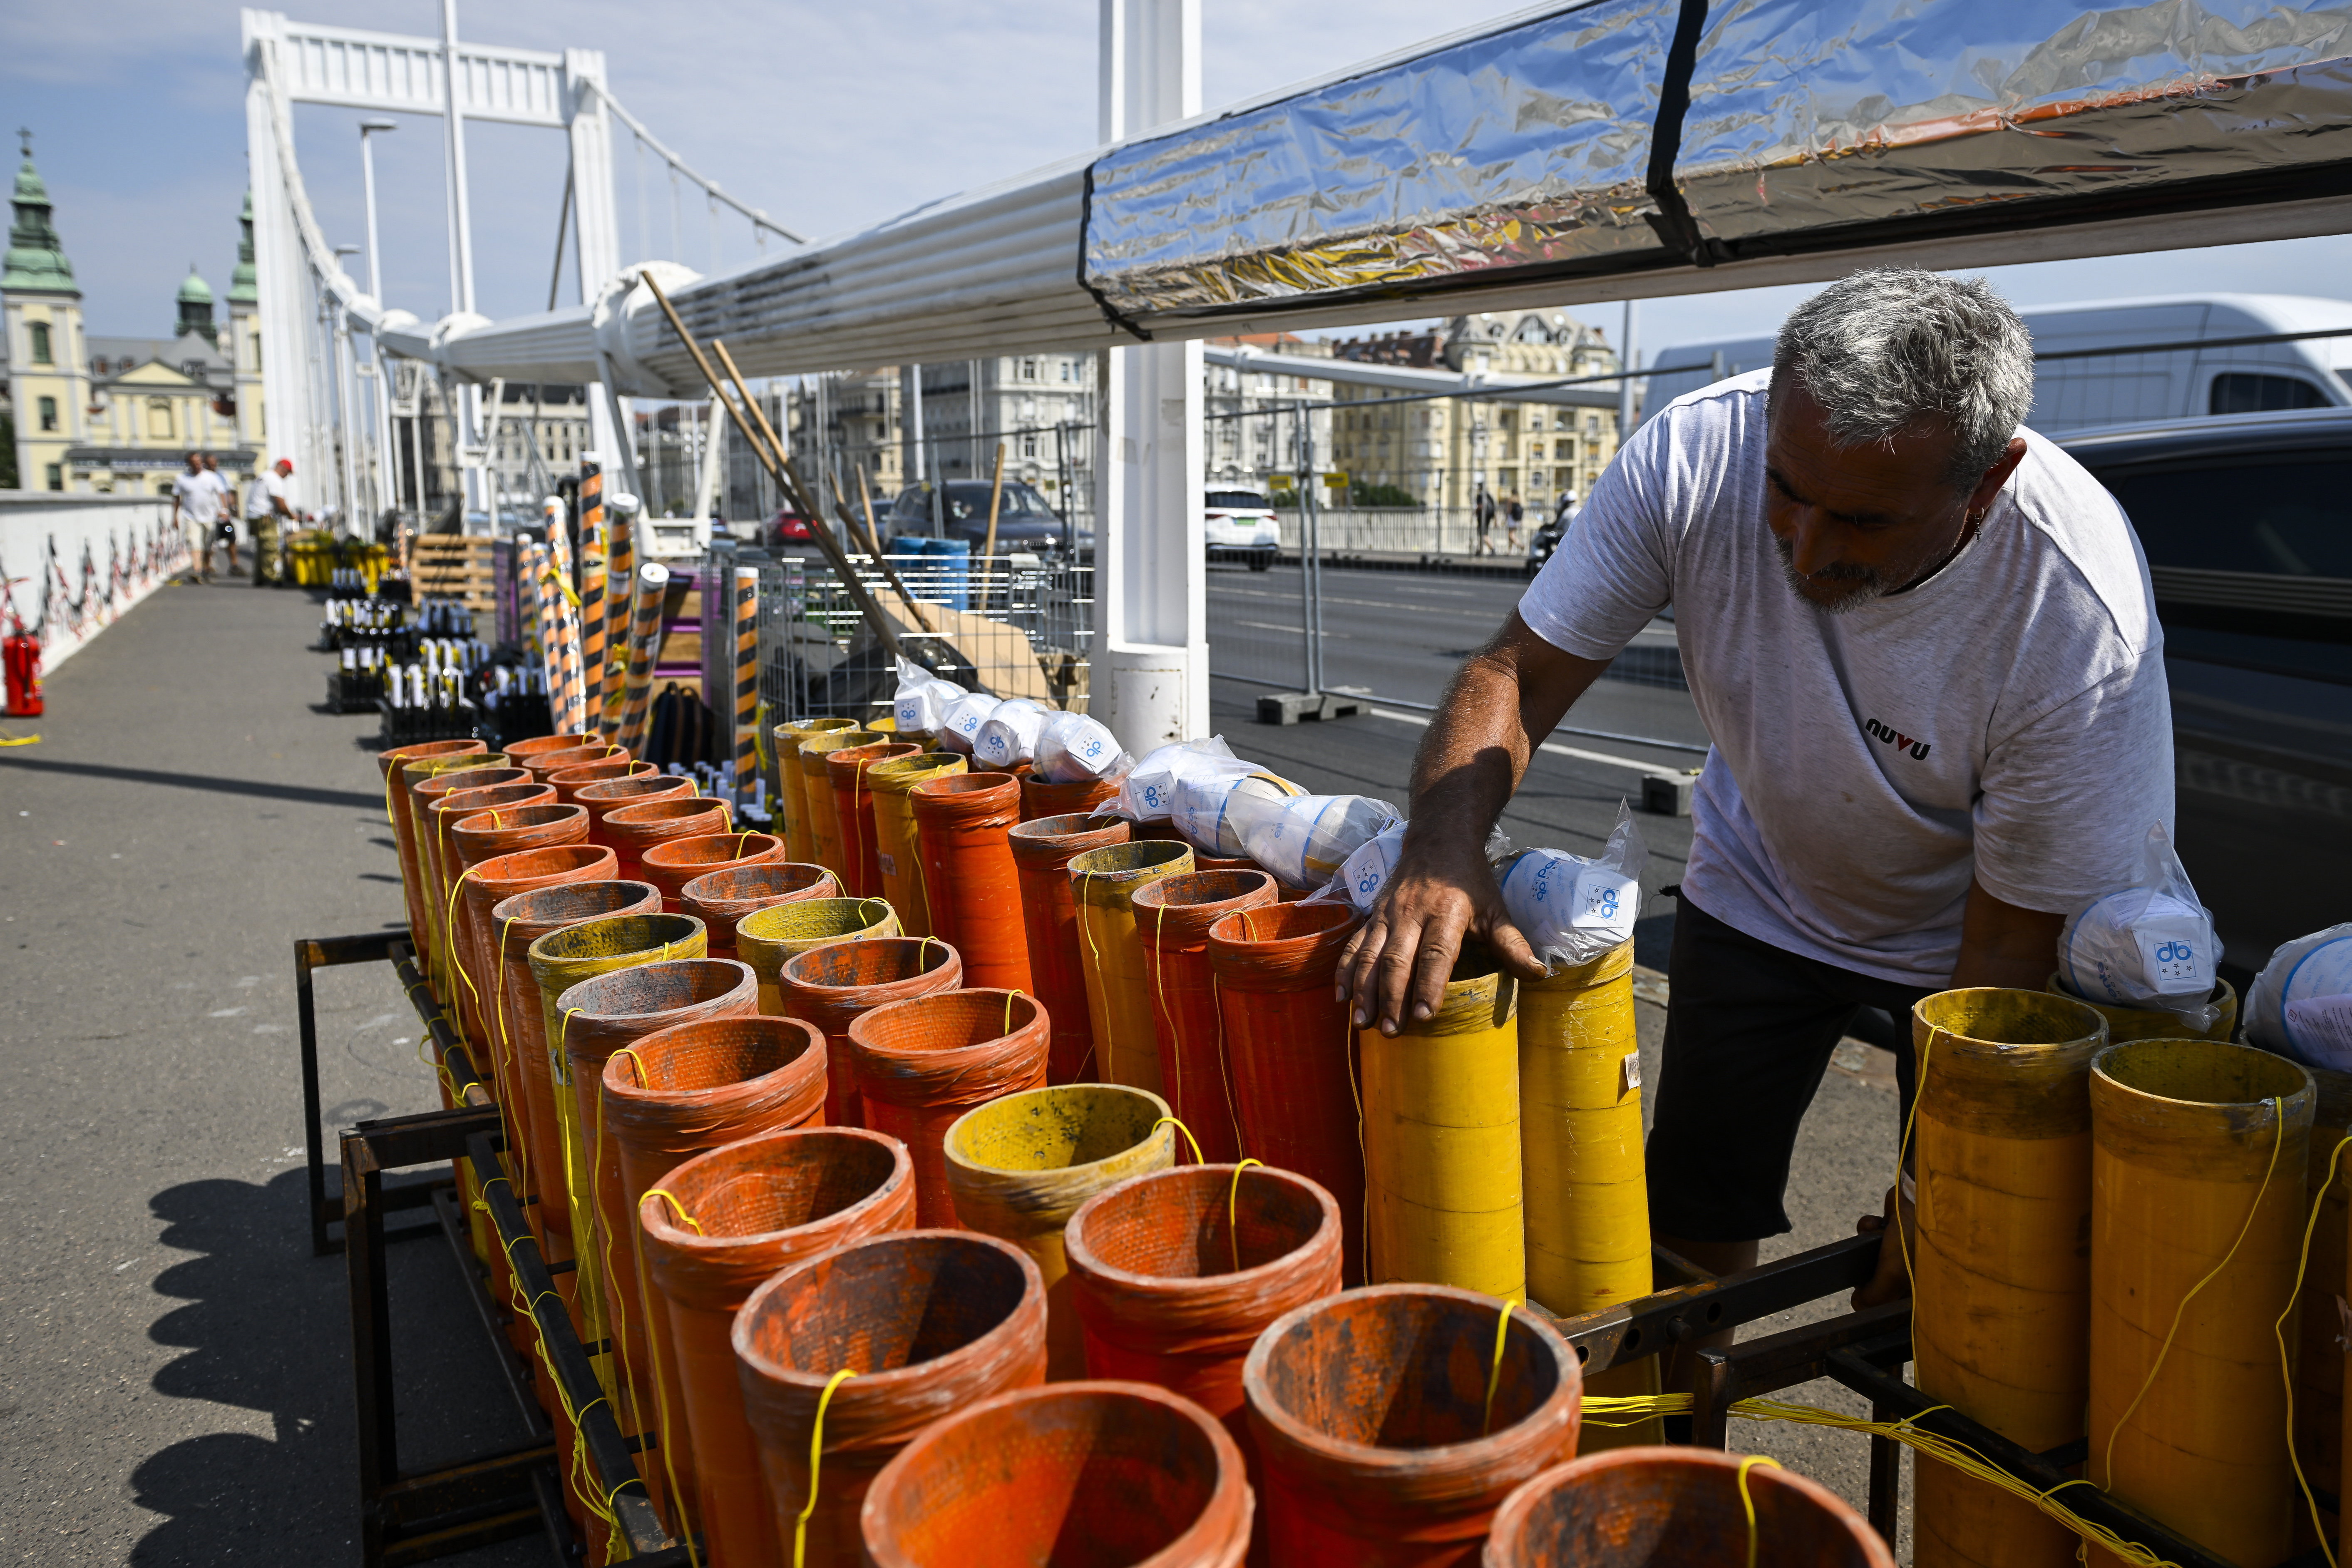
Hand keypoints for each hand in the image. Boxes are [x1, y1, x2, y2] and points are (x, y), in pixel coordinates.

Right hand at [1338, 832, 1545, 1035]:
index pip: (1436, 953)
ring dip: (1365, 990)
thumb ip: (1513, 944)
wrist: (1438, 838)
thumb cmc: (1471, 881)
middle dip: (1392, 998)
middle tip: (1391, 1031)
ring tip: (1363, 1022)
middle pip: (1398, 959)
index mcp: (1447, 912)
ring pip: (1371, 955)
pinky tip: (1342, 997)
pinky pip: (1355, 946)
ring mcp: (1387, 914)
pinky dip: (1346, 971)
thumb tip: (1540, 974)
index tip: (1425, 1015)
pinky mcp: (1372, 915)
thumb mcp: (1496, 910)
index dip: (1430, 984)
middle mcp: (1412, 914)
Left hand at [1850, 1183, 1913, 1309]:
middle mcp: (1912, 1272)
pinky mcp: (1894, 1229)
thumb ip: (1874, 1297)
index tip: (1866, 1292)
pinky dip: (1870, 1227)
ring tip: (1878, 1235)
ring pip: (1870, 1255)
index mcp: (1920, 1289)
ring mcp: (1903, 1249)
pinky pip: (1871, 1234)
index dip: (1876, 1300)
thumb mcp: (1892, 1276)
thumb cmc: (1912, 1240)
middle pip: (1878, 1281)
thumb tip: (1858, 1304)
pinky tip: (1878, 1223)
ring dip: (1867, 1244)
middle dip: (1868, 1269)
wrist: (1920, 1201)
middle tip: (1869, 1262)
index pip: (1892, 1305)